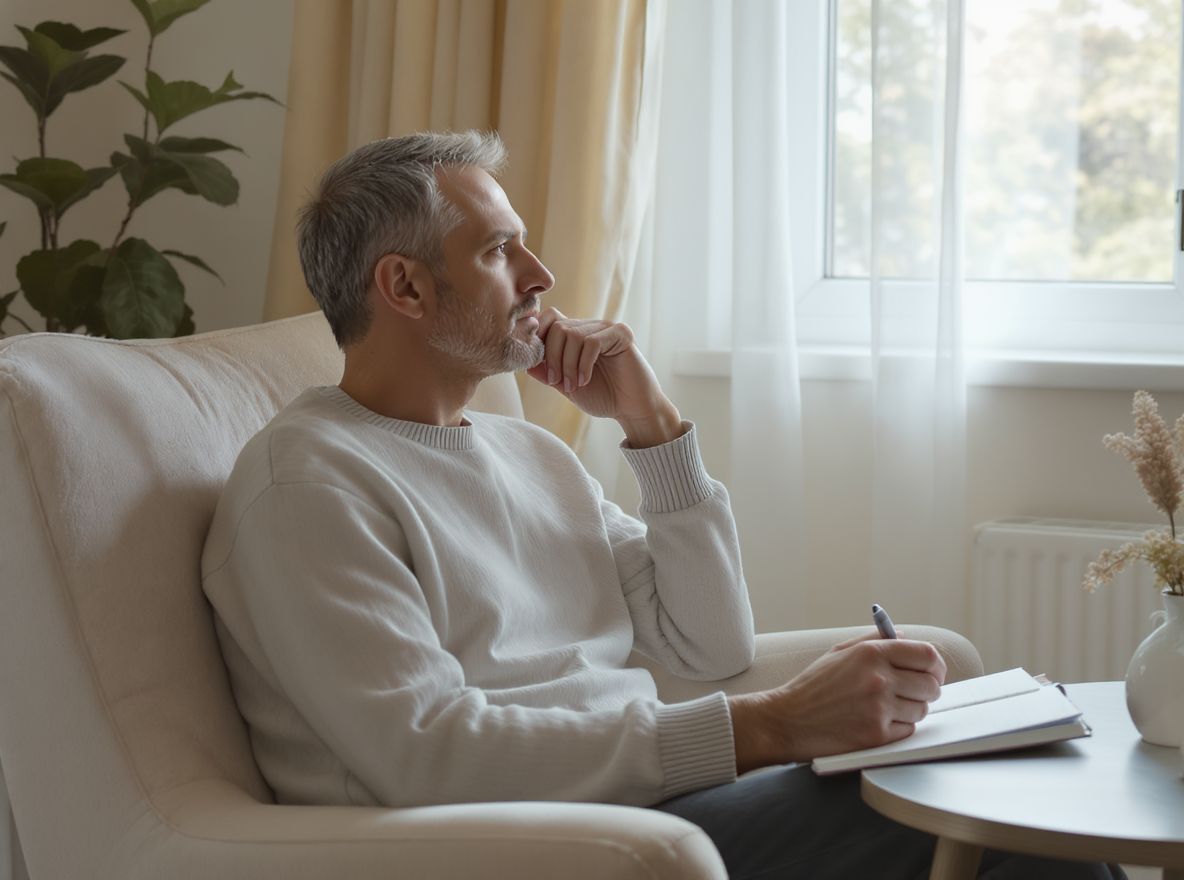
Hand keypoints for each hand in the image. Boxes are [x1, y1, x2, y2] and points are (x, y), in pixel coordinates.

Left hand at [525, 308, 680, 443]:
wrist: (631, 409)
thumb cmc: (602, 396)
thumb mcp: (566, 385)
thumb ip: (547, 372)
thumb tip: (525, 362)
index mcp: (577, 335)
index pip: (549, 318)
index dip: (539, 337)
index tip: (538, 365)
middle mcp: (591, 327)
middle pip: (558, 327)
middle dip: (552, 357)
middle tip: (556, 382)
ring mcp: (607, 328)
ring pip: (573, 334)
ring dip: (568, 364)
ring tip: (573, 385)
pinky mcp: (621, 334)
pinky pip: (592, 342)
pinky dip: (583, 364)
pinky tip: (585, 380)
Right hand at [728, 633, 945, 773]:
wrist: (787, 720)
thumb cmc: (812, 687)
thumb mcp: (839, 652)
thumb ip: (874, 641)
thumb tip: (906, 637)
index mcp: (871, 653)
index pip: (927, 654)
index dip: (935, 665)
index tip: (933, 672)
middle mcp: (879, 678)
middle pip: (931, 684)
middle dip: (927, 689)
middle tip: (913, 692)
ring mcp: (879, 708)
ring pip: (922, 709)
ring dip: (911, 709)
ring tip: (887, 708)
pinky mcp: (877, 735)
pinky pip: (908, 730)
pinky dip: (899, 728)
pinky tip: (877, 722)